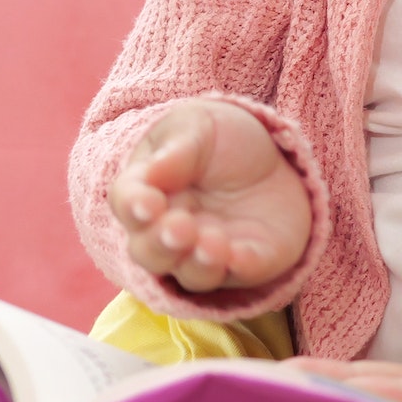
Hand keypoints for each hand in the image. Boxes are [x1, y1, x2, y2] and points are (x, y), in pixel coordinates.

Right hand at [108, 99, 310, 292]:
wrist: (273, 157)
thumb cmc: (221, 140)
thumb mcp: (201, 126)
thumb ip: (178, 147)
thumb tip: (153, 171)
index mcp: (149, 192)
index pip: (128, 203)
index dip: (133, 206)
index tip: (147, 204)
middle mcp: (170, 231)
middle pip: (150, 252)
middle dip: (161, 244)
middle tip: (179, 228)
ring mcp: (208, 252)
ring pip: (191, 274)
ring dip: (197, 264)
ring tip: (210, 245)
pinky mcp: (249, 262)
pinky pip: (242, 274)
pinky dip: (240, 269)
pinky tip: (241, 257)